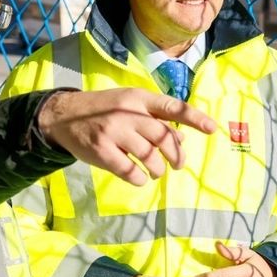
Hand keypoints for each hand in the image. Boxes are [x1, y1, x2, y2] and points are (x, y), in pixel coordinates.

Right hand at [37, 88, 215, 185]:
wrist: (64, 116)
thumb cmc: (104, 111)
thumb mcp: (130, 106)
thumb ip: (155, 118)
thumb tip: (183, 138)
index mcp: (138, 98)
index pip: (172, 107)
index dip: (194, 118)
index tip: (212, 129)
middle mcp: (127, 112)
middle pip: (164, 136)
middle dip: (176, 155)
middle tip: (178, 165)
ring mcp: (113, 131)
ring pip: (149, 156)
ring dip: (158, 169)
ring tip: (156, 172)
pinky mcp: (100, 151)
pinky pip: (129, 171)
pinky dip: (139, 178)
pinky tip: (138, 177)